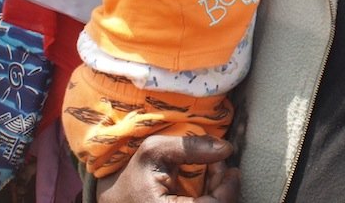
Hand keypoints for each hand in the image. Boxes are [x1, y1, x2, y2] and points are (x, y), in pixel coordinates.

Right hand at [97, 135, 239, 202]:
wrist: (116, 199)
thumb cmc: (134, 175)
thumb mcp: (155, 151)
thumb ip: (190, 147)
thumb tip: (226, 148)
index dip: (228, 187)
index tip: (228, 165)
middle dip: (225, 187)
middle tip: (219, 165)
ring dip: (221, 192)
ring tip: (213, 171)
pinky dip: (213, 197)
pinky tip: (209, 184)